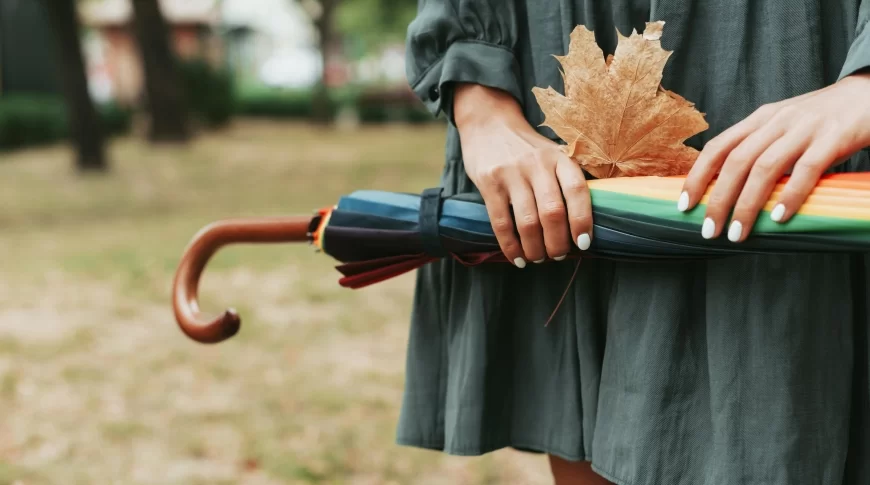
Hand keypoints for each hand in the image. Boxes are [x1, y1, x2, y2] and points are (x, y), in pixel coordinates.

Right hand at [453, 84, 592, 266]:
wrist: (489, 123)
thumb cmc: (527, 148)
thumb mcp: (552, 155)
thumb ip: (566, 181)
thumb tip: (580, 226)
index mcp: (559, 158)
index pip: (577, 191)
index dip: (582, 221)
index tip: (583, 244)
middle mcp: (537, 164)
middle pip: (552, 212)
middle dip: (557, 243)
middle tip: (558, 256)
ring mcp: (511, 173)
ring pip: (528, 222)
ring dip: (535, 248)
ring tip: (538, 258)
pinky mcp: (489, 183)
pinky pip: (501, 222)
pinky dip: (511, 246)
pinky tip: (517, 258)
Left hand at [679, 73, 869, 241]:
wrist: (869, 93)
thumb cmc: (823, 119)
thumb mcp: (783, 127)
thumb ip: (759, 148)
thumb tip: (729, 188)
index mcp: (760, 119)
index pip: (718, 147)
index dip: (697, 176)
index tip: (684, 205)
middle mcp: (777, 121)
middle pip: (736, 161)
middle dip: (717, 199)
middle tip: (709, 230)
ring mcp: (805, 128)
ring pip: (764, 168)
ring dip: (747, 205)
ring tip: (738, 233)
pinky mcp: (833, 137)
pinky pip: (807, 168)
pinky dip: (790, 194)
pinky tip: (779, 217)